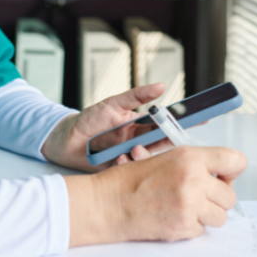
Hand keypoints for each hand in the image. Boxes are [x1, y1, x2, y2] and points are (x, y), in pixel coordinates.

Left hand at [41, 83, 170, 171]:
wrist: (67, 139)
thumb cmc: (90, 118)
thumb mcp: (114, 104)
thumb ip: (136, 96)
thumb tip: (161, 86)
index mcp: (139, 126)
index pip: (163, 126)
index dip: (175, 125)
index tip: (189, 123)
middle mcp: (137, 142)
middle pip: (159, 144)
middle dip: (164, 143)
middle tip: (166, 140)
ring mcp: (128, 156)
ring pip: (146, 159)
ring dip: (143, 155)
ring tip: (133, 150)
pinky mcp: (118, 170)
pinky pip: (129, 171)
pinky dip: (126, 165)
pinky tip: (119, 159)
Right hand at [64, 145, 246, 246]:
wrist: (107, 204)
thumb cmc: (129, 180)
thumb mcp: (164, 157)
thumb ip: (194, 163)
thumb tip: (220, 173)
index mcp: (190, 157)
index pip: (235, 160)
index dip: (232, 170)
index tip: (224, 176)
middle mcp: (194, 179)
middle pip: (230, 195)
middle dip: (217, 198)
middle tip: (199, 196)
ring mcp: (190, 205)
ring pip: (220, 216)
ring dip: (206, 215)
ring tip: (185, 208)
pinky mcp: (183, 227)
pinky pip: (202, 230)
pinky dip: (190, 227)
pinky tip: (172, 217)